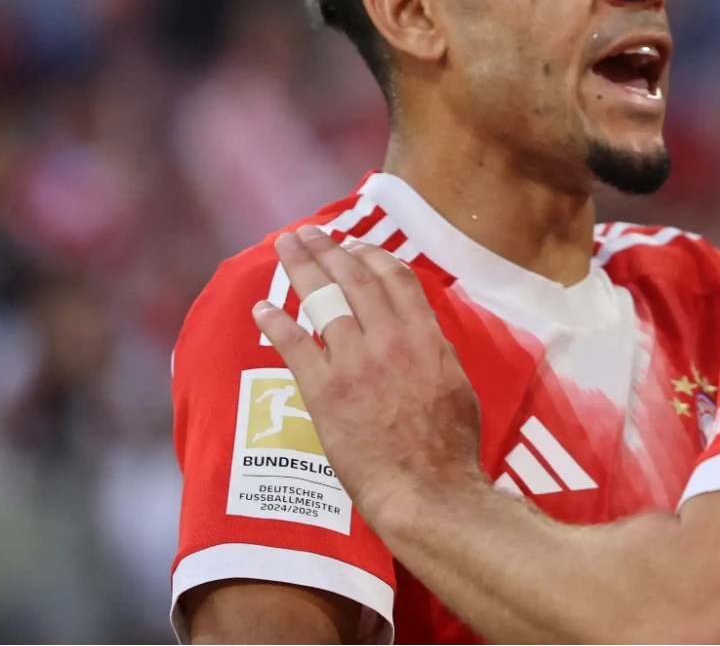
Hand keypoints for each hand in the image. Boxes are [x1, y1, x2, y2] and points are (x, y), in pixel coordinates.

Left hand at [252, 225, 482, 530]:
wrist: (426, 487)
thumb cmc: (450, 446)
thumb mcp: (458, 385)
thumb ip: (437, 352)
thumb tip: (424, 334)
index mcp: (426, 337)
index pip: (396, 279)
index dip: (373, 256)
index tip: (356, 247)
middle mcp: (390, 340)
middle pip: (354, 278)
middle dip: (329, 248)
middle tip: (309, 232)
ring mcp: (355, 363)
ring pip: (323, 301)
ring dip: (301, 268)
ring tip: (286, 246)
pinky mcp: (325, 392)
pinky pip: (295, 346)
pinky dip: (276, 323)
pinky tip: (261, 308)